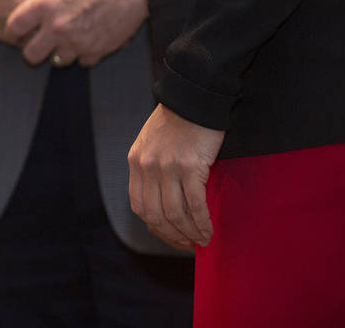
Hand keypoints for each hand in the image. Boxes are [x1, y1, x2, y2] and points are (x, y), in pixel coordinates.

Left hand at [5, 0, 146, 65]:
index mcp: (44, 3)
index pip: (15, 27)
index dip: (12, 30)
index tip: (17, 31)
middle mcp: (57, 25)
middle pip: (31, 54)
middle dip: (31, 50)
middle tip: (38, 42)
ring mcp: (77, 41)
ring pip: (56, 61)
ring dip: (58, 52)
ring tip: (64, 39)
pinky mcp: (96, 50)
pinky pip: (81, 61)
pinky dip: (82, 53)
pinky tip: (85, 40)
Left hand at [128, 104, 224, 249]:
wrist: (194, 99)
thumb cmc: (177, 121)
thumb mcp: (150, 143)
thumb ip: (150, 168)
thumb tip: (162, 201)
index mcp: (135, 161)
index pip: (138, 205)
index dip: (154, 226)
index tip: (169, 235)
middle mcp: (147, 166)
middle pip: (155, 214)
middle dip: (172, 235)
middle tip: (187, 244)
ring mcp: (167, 167)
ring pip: (175, 214)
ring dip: (189, 233)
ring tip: (202, 241)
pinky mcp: (190, 166)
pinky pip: (195, 204)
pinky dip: (202, 222)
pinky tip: (209, 230)